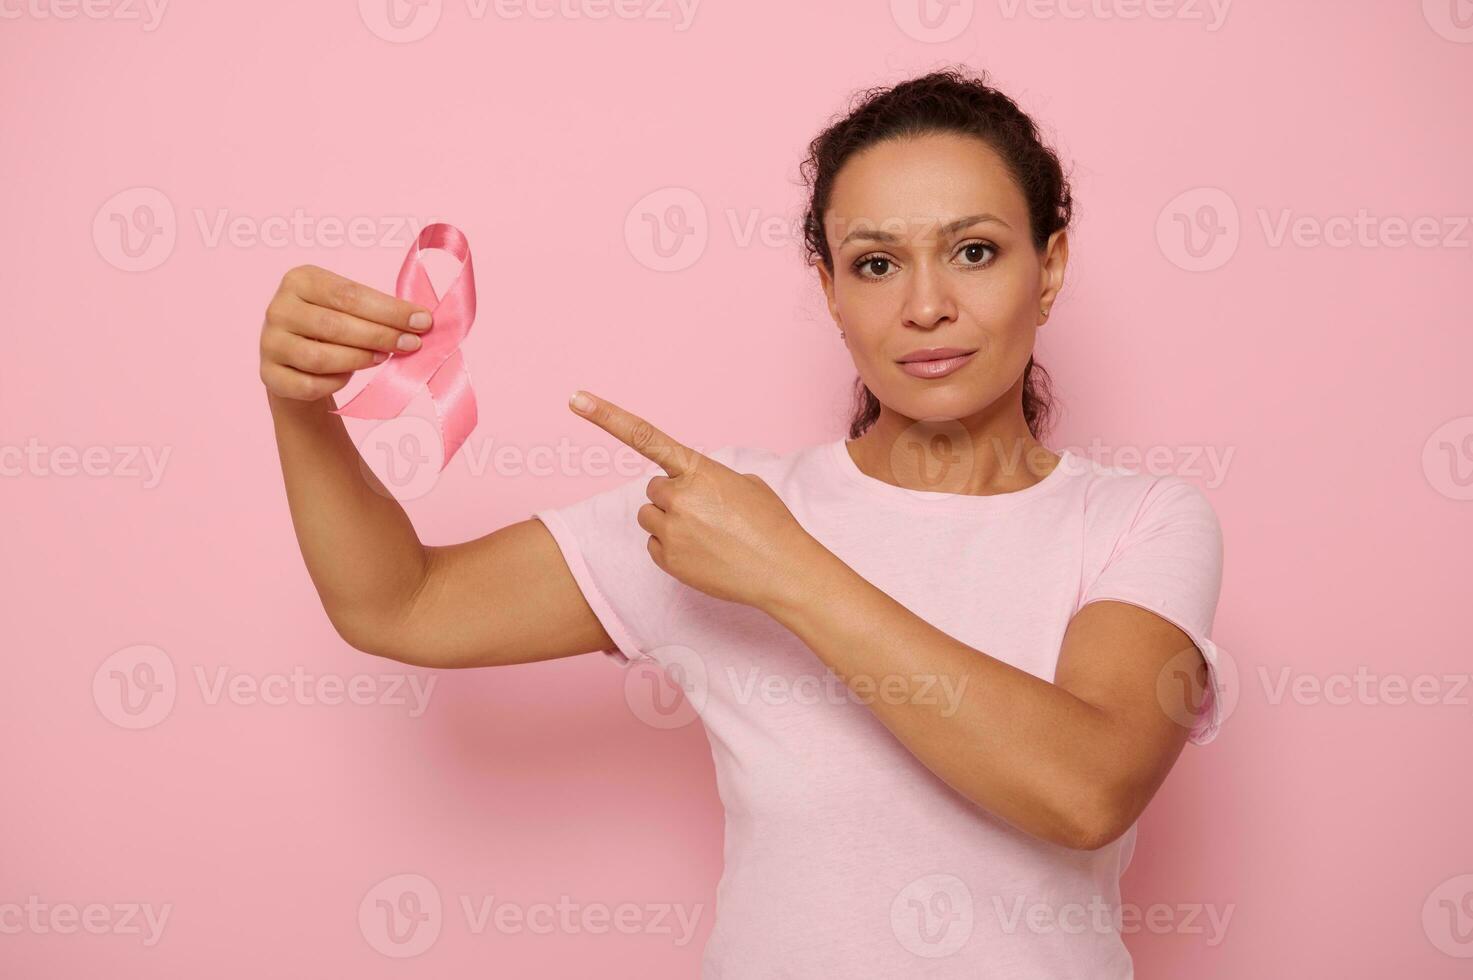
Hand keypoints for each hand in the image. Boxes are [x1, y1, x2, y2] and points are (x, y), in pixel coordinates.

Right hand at [259, 264, 434, 401]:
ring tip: (383, 358)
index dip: (389, 310)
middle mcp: (279, 308)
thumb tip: (422, 320)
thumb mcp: (348, 309)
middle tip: (412, 344)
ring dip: (359, 359)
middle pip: (335, 325)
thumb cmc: (330, 329)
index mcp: (300, 280)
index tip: (423, 321)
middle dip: (380, 335)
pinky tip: (349, 376)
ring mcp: (270, 342)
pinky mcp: (269, 375)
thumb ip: (377, 310)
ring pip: (320, 358)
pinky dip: (335, 382)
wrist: (295, 362)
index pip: (349, 294)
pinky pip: (309, 384)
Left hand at [569, 390, 818, 610]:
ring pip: (650, 517)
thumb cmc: (770, 523)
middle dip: (675, 498)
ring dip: (672, 523)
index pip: (645, 436)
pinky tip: (704, 555)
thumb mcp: (745, 484)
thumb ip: (708, 478)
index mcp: (698, 468)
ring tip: (708, 536)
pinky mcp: (666, 560)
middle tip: (709, 515)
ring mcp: (670, 530)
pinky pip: (654, 546)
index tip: (576, 399)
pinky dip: (674, 549)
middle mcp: (678, 496)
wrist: (783, 570)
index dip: (607, 416)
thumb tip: (689, 490)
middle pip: (654, 489)